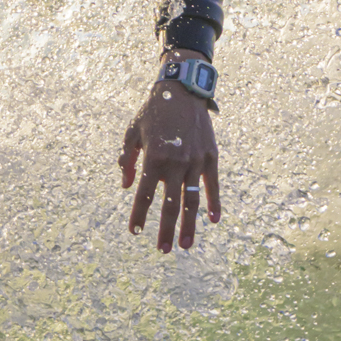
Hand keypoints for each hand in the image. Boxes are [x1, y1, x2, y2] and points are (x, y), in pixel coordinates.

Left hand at [119, 63, 220, 251]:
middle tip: (162, 250)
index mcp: (153, 157)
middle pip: (169, 205)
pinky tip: (213, 221)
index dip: (139, 215)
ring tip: (186, 245)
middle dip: (165, 230)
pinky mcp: (211, 158)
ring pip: (192, 201)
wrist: (182, 90)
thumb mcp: (133, 132)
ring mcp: (195, 162)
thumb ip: (127, 160)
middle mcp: (175, 163)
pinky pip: (212, 186)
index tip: (135, 232)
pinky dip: (214, 204)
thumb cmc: (154, 112)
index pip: (144, 194)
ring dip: (189, 226)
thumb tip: (126, 186)